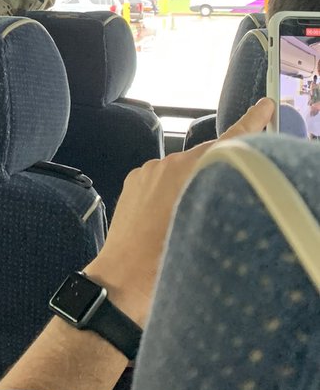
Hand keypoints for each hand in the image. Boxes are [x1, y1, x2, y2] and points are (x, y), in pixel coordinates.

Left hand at [86, 97, 274, 324]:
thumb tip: (230, 188)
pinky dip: (170, 193)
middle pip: (205, 158)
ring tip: (192, 220)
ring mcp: (147, 172)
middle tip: (228, 196)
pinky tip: (171, 219)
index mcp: (193, 171)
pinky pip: (159, 181)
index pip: (229, 140)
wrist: (123, 283)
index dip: (251, 122)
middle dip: (219, 171)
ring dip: (192, 186)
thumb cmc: (168, 264)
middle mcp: (169, 164)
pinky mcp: (132, 183)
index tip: (265, 106)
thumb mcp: (209, 231)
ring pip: (181, 171)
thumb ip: (223, 200)